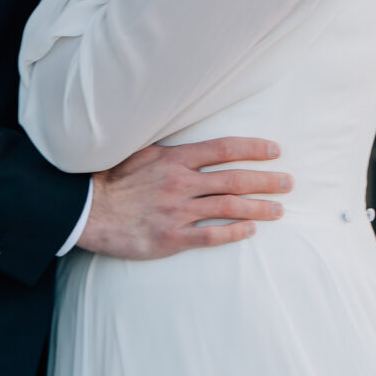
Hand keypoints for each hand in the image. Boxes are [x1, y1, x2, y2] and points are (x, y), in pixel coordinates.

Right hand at [79, 136, 291, 259]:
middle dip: (267, 180)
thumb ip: (169, 148)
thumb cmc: (111, 179)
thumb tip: (193, 137)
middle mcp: (181, 183)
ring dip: (259, 208)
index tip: (275, 151)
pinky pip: (210, 234)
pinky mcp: (171, 237)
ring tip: (279, 209)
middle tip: (289, 182)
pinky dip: (234, 232)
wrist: (86, 211)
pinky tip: (250, 230)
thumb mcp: (140, 152)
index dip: (253, 148)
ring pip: (229, 206)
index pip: (224, 149)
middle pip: (234, 179)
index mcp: (175, 159)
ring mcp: (178, 211)